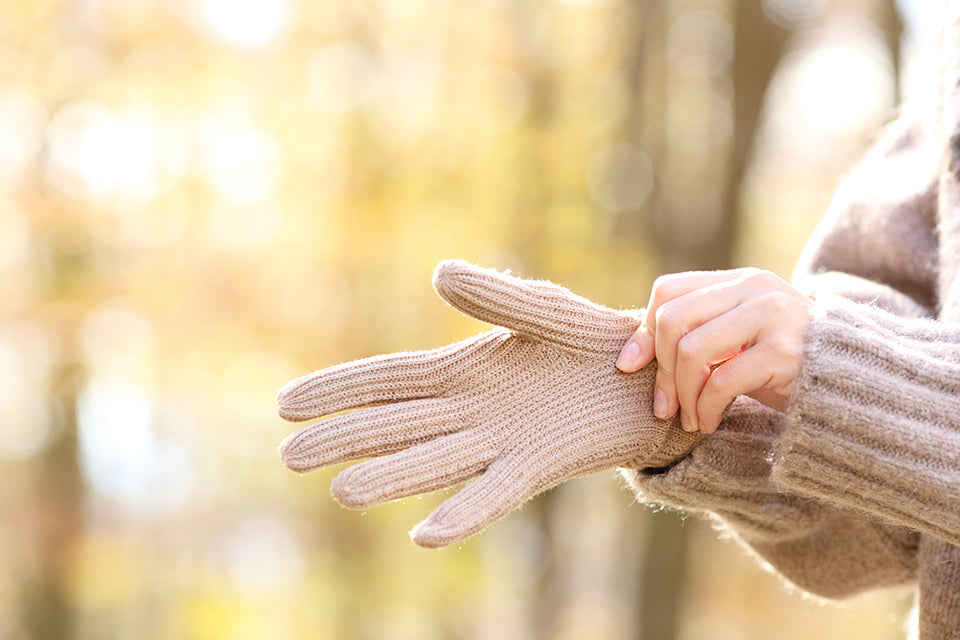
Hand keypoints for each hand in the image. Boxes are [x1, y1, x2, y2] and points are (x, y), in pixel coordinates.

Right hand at [278, 260, 700, 547]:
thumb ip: (494, 295)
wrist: (645, 376)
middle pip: (393, 427)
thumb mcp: (540, 309)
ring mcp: (500, 443)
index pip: (385, 381)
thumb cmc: (589, 339)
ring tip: (341, 491)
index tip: (284, 403)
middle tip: (288, 456)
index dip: (336, 390)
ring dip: (389, 478)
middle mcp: (469, 412)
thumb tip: (438, 274)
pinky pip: (494, 494)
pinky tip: (425, 538)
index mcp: (461, 372)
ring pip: (432, 462)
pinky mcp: (538, 465)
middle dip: (342, 439)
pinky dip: (462, 515)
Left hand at [615, 269, 812, 433]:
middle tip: (663, 408)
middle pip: (672, 319)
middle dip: (660, 371)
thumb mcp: (737, 342)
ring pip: (691, 350)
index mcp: (740, 280)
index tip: (631, 368)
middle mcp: (756, 288)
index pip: (668, 290)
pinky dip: (705, 408)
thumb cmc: (786, 368)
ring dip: (682, 395)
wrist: (858, 386)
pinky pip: (721, 380)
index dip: (643, 331)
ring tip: (688, 419)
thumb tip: (630, 355)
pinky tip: (709, 424)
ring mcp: (774, 316)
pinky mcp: (786, 352)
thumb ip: (697, 334)